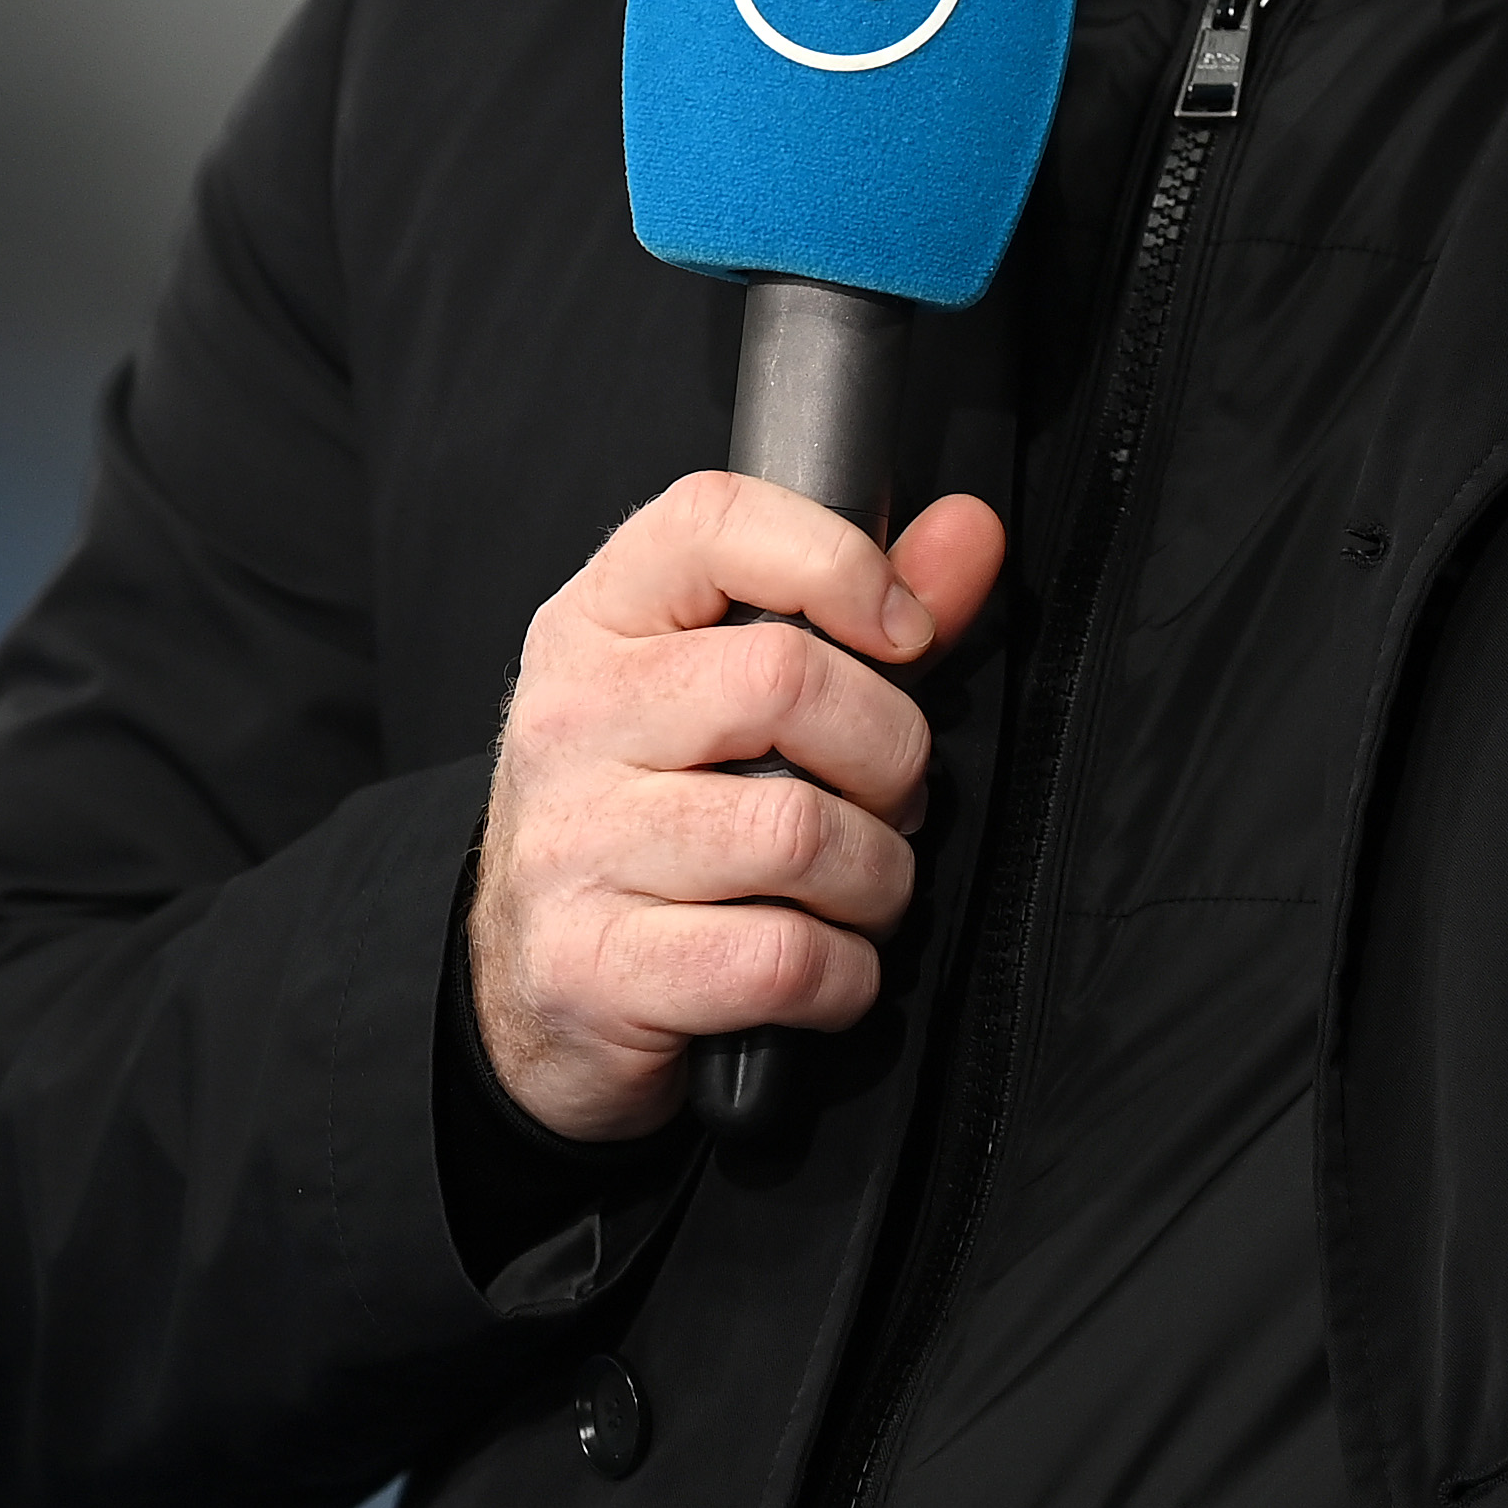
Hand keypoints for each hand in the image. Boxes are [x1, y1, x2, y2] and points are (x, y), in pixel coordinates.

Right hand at [468, 468, 1010, 1139]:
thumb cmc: (653, 819)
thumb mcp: (728, 694)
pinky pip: (780, 956)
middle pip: (785, 681)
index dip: (838, 561)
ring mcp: (571, 843)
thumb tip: (968, 532)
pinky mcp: (593, 965)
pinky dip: (843, 973)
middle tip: (889, 796)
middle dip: (890, 753)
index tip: (903, 632)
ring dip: (878, 878)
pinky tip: (825, 964)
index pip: (713, 521)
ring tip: (860, 887)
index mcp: (597, 624)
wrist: (539, 987)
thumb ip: (851, 607)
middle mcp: (569, 719)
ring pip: (799, 831)